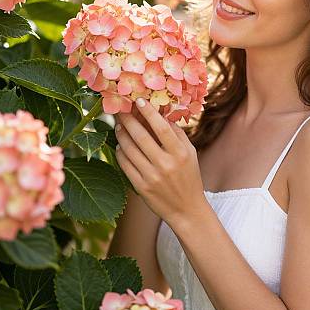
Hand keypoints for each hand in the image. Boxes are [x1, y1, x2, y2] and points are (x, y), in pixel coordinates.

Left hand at [114, 98, 207, 230]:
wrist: (187, 209)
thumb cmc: (189, 176)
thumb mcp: (190, 153)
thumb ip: (177, 134)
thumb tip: (162, 113)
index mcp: (180, 153)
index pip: (161, 128)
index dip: (149, 112)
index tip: (139, 100)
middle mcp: (166, 164)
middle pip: (141, 136)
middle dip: (129, 120)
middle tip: (121, 109)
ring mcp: (152, 177)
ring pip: (130, 149)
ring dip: (121, 134)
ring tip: (119, 125)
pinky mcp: (141, 188)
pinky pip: (125, 165)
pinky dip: (120, 152)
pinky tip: (120, 145)